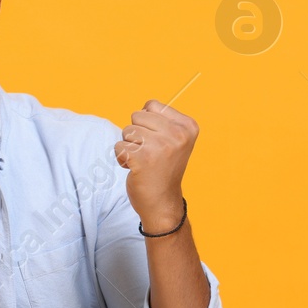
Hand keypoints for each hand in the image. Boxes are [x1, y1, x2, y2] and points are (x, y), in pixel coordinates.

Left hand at [113, 100, 196, 231]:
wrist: (162, 202)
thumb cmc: (163, 168)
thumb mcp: (174, 140)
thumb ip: (162, 120)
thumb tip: (144, 108)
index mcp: (188, 126)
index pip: (152, 105)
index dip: (148, 123)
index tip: (158, 143)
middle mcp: (178, 134)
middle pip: (137, 115)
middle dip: (137, 134)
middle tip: (149, 154)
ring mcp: (161, 146)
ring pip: (127, 130)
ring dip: (129, 146)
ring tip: (143, 161)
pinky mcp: (143, 158)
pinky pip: (119, 146)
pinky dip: (121, 158)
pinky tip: (135, 169)